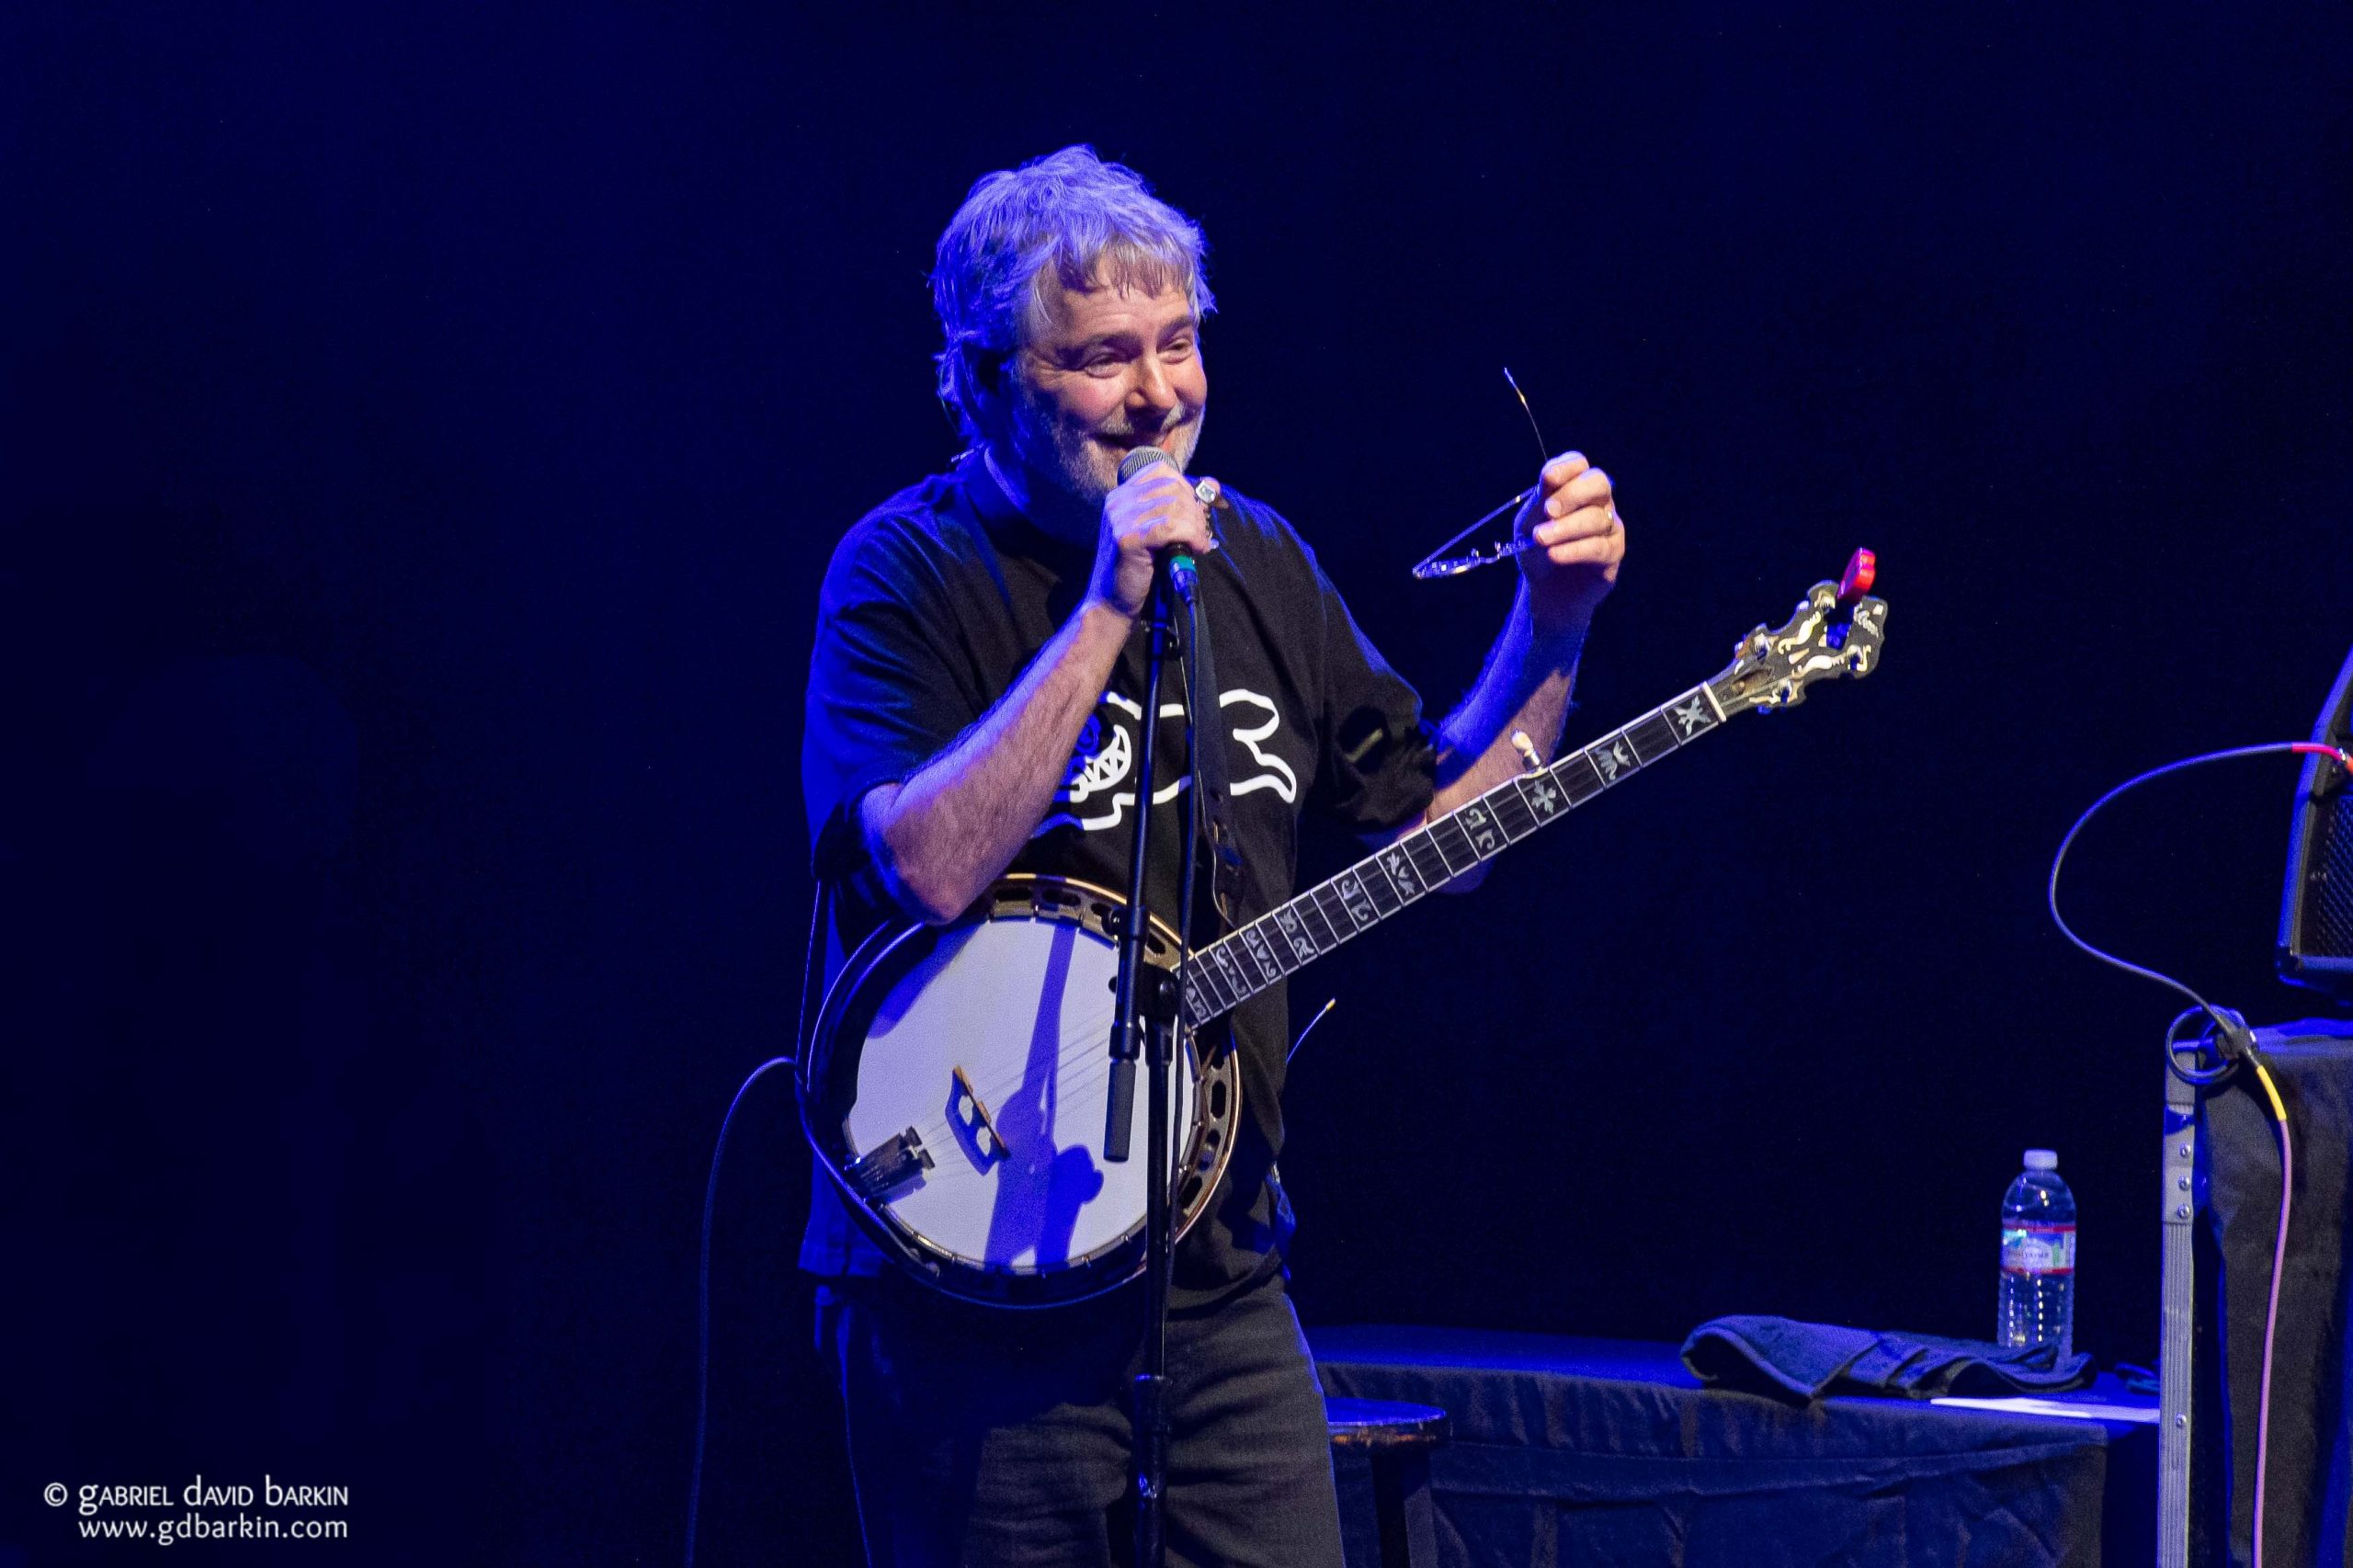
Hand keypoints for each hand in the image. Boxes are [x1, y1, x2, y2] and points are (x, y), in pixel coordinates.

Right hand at [1087, 464, 1217, 618]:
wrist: (1113, 602)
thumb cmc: (1139, 568)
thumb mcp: (1161, 532)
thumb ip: (1183, 507)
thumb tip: (1213, 484)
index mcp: (1122, 495)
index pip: (1162, 472)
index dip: (1186, 489)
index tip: (1194, 514)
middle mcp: (1117, 502)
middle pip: (1171, 487)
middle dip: (1194, 510)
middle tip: (1200, 534)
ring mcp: (1119, 518)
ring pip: (1174, 507)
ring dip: (1195, 526)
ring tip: (1199, 544)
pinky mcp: (1126, 538)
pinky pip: (1169, 527)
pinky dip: (1190, 537)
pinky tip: (1195, 549)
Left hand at [1515, 451, 1623, 633]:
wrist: (1545, 588)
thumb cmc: (1537, 548)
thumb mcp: (1529, 522)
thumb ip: (1540, 500)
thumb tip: (1550, 478)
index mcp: (1574, 486)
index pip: (1578, 464)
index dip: (1566, 468)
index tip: (1548, 480)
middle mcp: (1598, 501)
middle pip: (1598, 483)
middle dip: (1572, 495)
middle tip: (1548, 511)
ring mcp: (1610, 525)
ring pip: (1597, 518)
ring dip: (1565, 529)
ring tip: (1541, 539)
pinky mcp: (1614, 552)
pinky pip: (1599, 546)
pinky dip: (1574, 550)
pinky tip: (1555, 555)